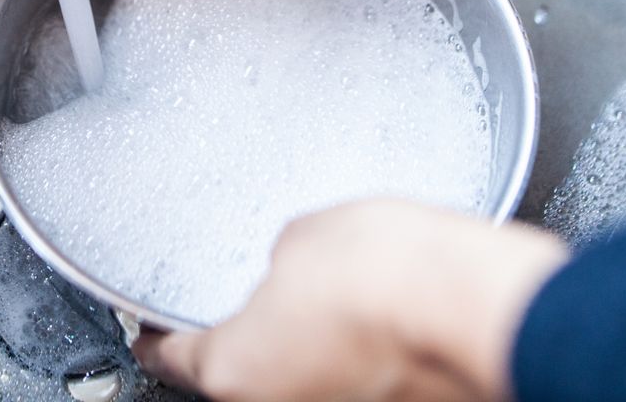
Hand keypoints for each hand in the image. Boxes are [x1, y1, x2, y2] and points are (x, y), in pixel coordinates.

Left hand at [133, 200, 567, 401]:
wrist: (473, 309)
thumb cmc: (385, 272)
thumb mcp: (302, 237)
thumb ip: (278, 262)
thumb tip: (288, 268)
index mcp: (234, 370)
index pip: (172, 360)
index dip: (159, 339)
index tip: (152, 333)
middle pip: (240, 381)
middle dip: (248, 345)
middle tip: (265, 306)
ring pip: (299, 388)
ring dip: (307, 356)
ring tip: (337, 310)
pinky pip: (351, 388)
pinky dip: (354, 364)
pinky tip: (377, 329)